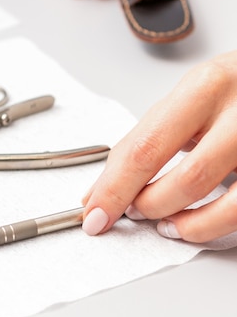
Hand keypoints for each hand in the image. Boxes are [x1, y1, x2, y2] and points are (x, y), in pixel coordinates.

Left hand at [82, 50, 236, 242]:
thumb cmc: (230, 91)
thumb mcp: (186, 99)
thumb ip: (144, 141)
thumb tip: (99, 191)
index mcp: (205, 89)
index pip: (147, 147)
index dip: (114, 189)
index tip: (94, 215)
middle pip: (186, 178)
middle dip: (147, 205)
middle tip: (130, 212)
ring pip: (220, 201)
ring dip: (180, 221)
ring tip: (161, 223)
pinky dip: (208, 227)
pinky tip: (191, 225)